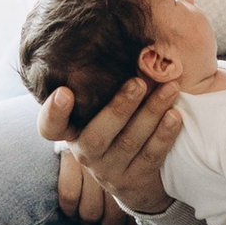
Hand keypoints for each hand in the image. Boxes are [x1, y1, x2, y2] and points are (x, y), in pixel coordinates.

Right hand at [38, 73, 182, 224]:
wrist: (137, 177)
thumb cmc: (118, 128)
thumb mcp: (101, 111)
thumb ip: (102, 87)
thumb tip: (122, 43)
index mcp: (72, 132)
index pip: (50, 127)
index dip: (54, 112)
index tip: (64, 92)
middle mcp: (85, 154)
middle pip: (96, 135)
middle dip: (119, 107)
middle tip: (138, 82)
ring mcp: (109, 171)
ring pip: (129, 143)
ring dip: (151, 113)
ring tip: (169, 88)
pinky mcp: (135, 181)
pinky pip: (150, 157)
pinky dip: (164, 135)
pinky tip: (175, 115)